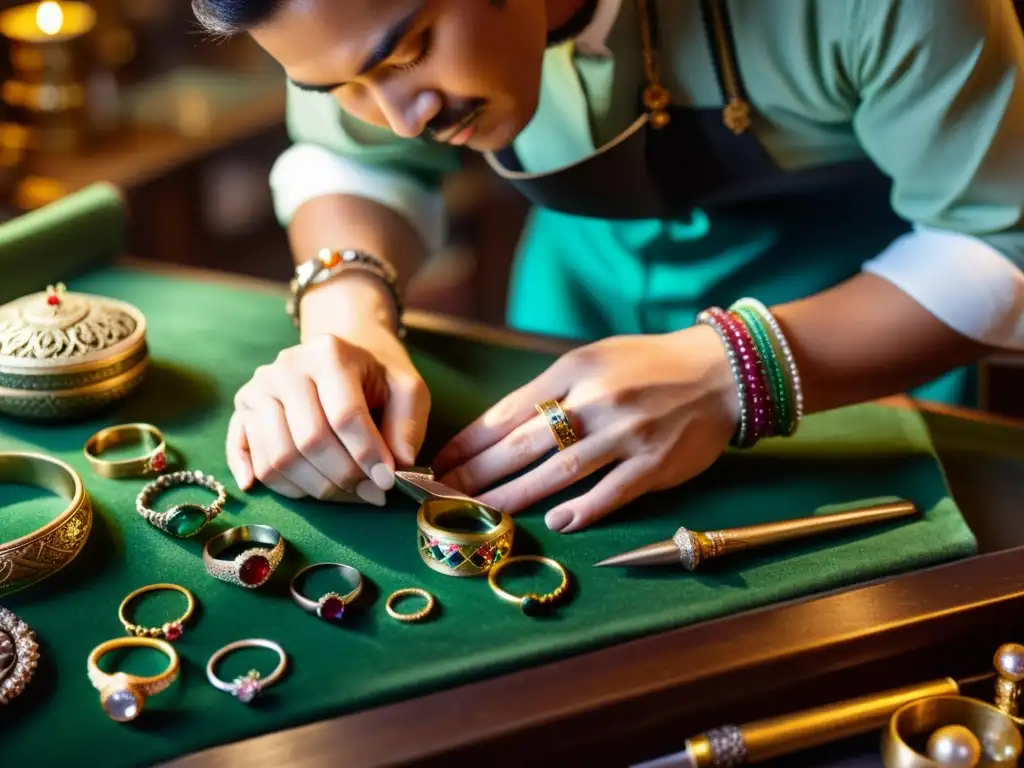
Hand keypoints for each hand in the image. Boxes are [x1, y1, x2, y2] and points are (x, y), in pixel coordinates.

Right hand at [226, 324, 429, 504]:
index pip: (344, 415)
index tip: (387, 481)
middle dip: (345, 477)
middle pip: (309, 441)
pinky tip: (298, 492)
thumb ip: (407, 425)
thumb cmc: (376, 378)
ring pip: (278, 458)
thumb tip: (399, 465)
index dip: (367, 455)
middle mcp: (286, 368)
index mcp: (329, 353)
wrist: (340, 358)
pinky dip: (272, 484)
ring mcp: (258, 389)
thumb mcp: (407, 389)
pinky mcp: (242, 411)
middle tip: (372, 494)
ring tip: (348, 492)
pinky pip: (251, 459)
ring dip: (317, 487)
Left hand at [431, 325, 738, 531]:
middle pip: (524, 443)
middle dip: (478, 473)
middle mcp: (596, 400)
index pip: (508, 411)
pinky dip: (584, 509)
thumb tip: (500, 427)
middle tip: (444, 495)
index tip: (441, 463)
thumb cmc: (648, 364)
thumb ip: (550, 389)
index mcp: (574, 370)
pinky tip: (557, 522)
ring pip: (559, 472)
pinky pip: (613, 491)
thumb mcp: (593, 359)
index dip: (470, 442)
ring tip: (483, 513)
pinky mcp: (655, 463)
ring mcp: (626, 433)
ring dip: (516, 496)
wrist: (719, 371)